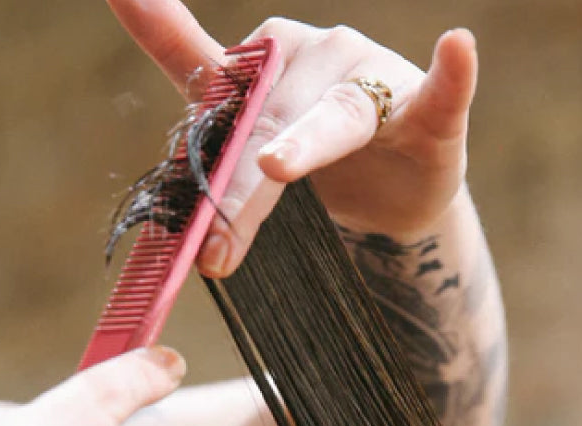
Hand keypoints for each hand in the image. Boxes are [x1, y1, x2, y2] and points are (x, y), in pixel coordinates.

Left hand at [108, 0, 477, 275]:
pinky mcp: (429, 114)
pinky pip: (442, 94)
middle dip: (237, 186)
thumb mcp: (244, 130)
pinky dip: (451, 75)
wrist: (387, 199)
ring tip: (276, 166)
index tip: (132, 25)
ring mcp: (376, 79)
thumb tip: (125, 12)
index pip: (222, 92)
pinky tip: (456, 47)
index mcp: (269, 56)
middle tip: (212, 246)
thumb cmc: (312, 162)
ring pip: (332, 117)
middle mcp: (319, 53)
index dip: (188, 116)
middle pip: (267, 118)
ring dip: (303, 146)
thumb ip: (194, 92)